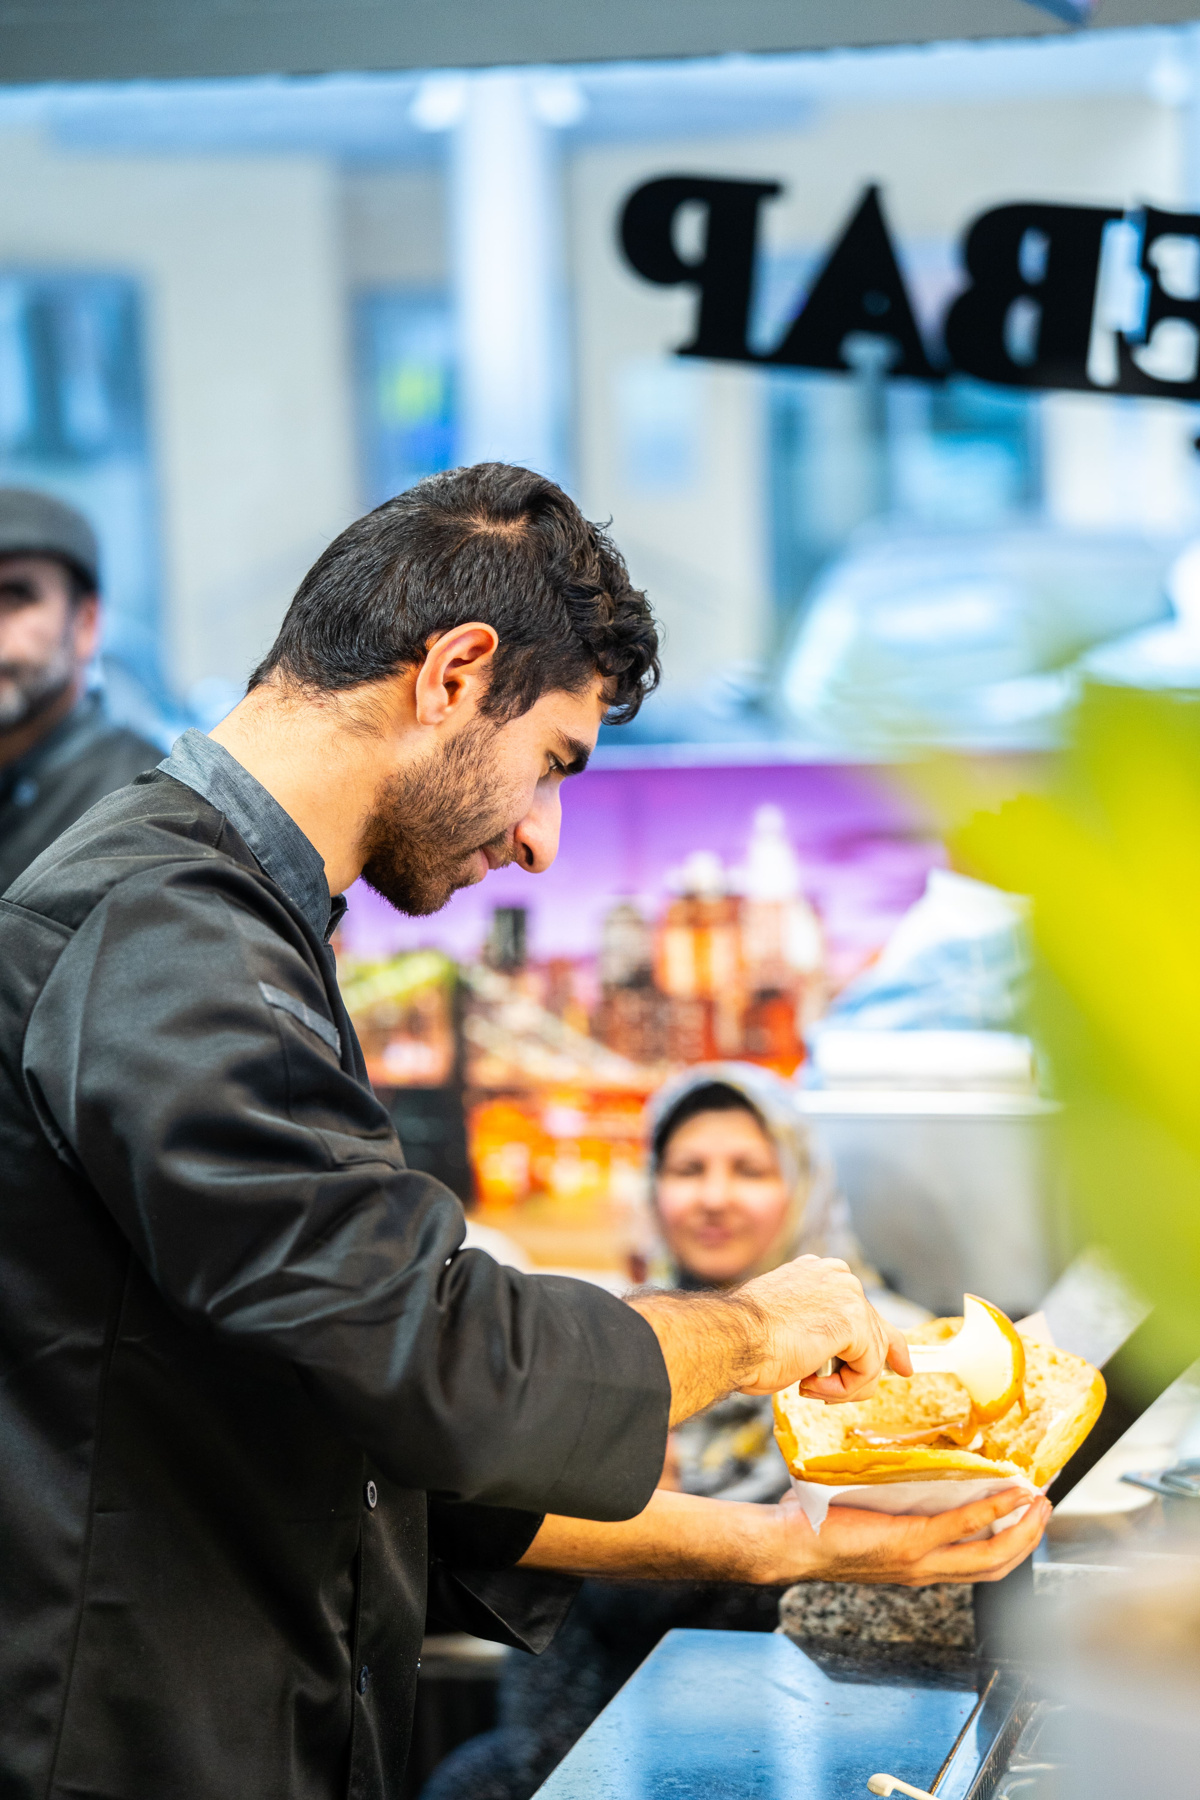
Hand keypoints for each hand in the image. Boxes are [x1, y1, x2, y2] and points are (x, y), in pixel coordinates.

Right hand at [735, 1255, 911, 1402]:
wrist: (731, 1338)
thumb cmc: (744, 1338)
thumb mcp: (788, 1325)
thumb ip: (819, 1329)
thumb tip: (837, 1352)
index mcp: (820, 1272)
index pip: (863, 1307)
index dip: (883, 1341)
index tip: (900, 1364)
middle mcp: (839, 1276)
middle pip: (876, 1332)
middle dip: (862, 1371)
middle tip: (840, 1394)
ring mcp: (849, 1296)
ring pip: (871, 1357)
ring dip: (842, 1384)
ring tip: (808, 1388)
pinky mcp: (854, 1322)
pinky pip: (867, 1370)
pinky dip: (842, 1388)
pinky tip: (810, 1385)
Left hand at [763, 1488, 1050, 1587]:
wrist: (789, 1543)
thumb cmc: (817, 1525)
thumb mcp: (868, 1518)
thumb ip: (891, 1502)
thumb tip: (901, 1463)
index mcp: (919, 1566)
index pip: (978, 1563)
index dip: (1010, 1544)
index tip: (1028, 1517)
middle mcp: (926, 1570)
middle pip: (997, 1565)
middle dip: (1029, 1540)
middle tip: (1046, 1508)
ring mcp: (921, 1560)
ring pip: (990, 1553)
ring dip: (1022, 1528)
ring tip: (1040, 1501)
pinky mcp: (909, 1541)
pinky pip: (962, 1526)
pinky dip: (992, 1510)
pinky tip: (1010, 1493)